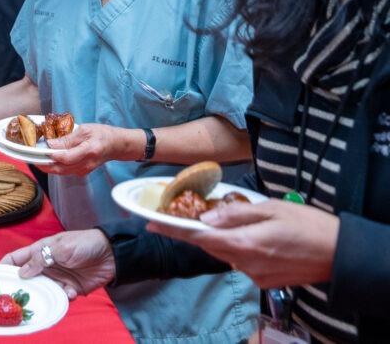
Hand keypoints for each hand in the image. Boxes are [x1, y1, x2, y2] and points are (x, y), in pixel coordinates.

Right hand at [1, 230, 115, 299]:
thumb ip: (41, 259)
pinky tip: (71, 292)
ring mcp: (57, 277)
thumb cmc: (85, 243)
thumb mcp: (61, 248)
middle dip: (23, 287)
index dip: (4, 266)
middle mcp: (46, 265)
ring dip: (47, 294)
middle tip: (20, 296)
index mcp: (40, 251)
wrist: (112, 254)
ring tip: (54, 292)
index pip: (16, 258)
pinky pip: (61, 297)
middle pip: (26, 279)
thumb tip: (21, 273)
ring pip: (43, 291)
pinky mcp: (70, 288)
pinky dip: (64, 297)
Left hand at [34, 123, 133, 175]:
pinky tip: (48, 161)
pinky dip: (55, 167)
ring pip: (62, 172)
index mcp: (89, 150)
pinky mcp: (82, 171)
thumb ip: (68, 138)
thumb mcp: (86, 130)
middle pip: (61, 168)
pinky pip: (65, 171)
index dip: (53, 155)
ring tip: (36, 159)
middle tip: (32, 159)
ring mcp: (84, 169)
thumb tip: (52, 143)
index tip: (42, 150)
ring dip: (48, 167)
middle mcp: (87, 163)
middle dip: (44, 165)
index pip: (67, 157)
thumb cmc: (102, 134)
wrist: (116, 145)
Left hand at [147, 200, 338, 288]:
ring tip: (239, 222)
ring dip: (222, 238)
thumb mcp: (270, 208)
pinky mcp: (263, 281)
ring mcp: (254, 275)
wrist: (340, 254)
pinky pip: (241, 261)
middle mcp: (245, 263)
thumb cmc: (308, 225)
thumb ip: (236, 214)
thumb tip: (206, 217)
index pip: (198, 236)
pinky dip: (240, 248)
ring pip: (225, 253)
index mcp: (244, 243)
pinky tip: (257, 238)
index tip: (150, 223)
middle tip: (189, 214)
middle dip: (197, 230)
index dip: (172, 230)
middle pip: (209, 245)